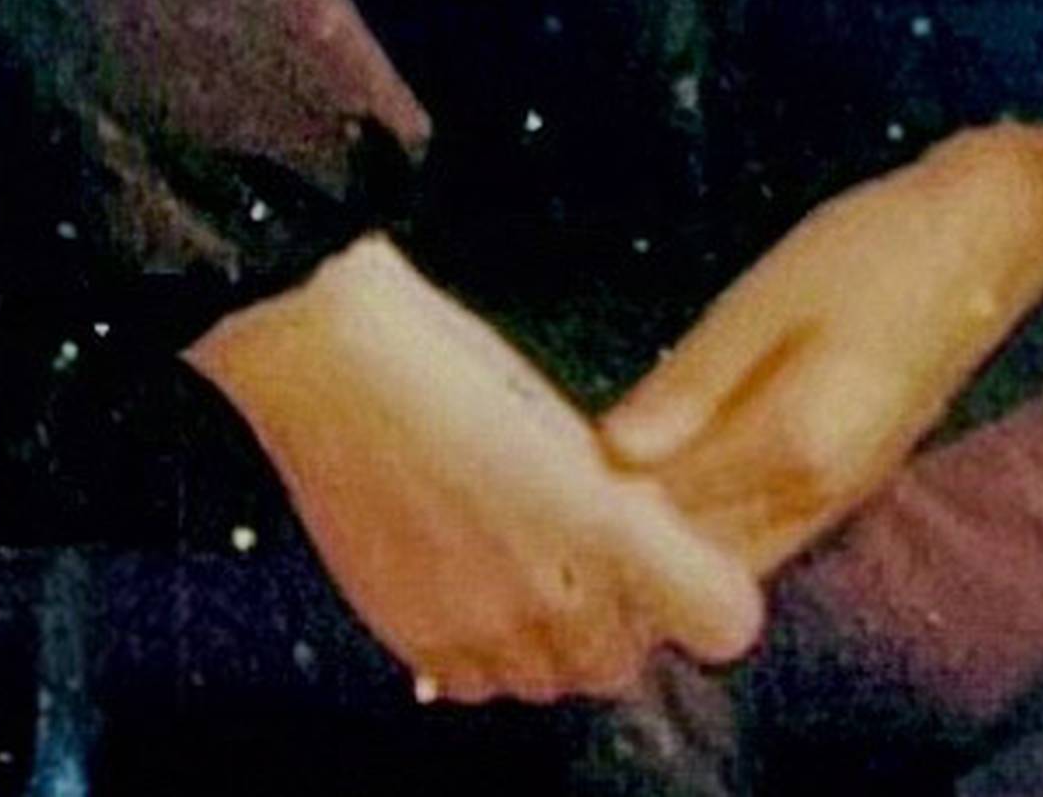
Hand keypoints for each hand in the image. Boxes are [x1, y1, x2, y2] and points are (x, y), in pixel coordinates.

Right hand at [188, 234, 766, 706]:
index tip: (682, 564)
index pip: (719, 618)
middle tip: (581, 559)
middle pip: (623, 660)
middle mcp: (552, 585)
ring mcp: (481, 621)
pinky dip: (483, 651)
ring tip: (515, 567)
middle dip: (615, 620)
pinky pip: (478, 682)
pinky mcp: (416, 636)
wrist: (323, 362)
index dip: (707, 595)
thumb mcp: (551, 417)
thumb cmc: (440, 361)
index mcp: (602, 515)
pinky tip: (464, 584)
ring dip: (548, 641)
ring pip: (551, 679)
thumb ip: (609, 495)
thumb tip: (645, 538)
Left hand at [600, 123, 1042, 577]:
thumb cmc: (873, 248)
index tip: (539, 495)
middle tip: (555, 508)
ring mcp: (842, 495)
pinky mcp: (852, 478)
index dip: (602, 512)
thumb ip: (694, 382)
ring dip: (675, 540)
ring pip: (737, 554)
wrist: (988, 239)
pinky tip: (672, 484)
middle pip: (703, 556)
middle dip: (633, 545)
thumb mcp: (770, 296)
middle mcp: (819, 496)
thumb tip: (613, 454)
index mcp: (794, 447)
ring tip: (599, 498)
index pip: (673, 515)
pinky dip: (717, 524)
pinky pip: (768, 530)